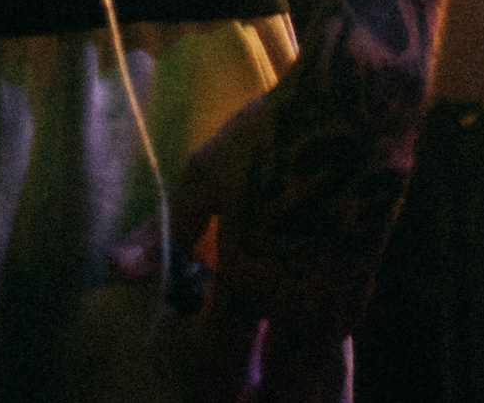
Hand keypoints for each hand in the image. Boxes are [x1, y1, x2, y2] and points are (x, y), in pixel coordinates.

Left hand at [110, 56, 417, 401]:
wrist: (351, 111)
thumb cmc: (267, 137)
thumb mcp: (204, 176)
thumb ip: (165, 233)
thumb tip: (117, 272)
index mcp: (246, 282)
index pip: (222, 366)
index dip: (211, 394)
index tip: (203, 399)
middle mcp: (293, 303)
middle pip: (282, 389)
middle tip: (246, 400)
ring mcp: (335, 294)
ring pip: (318, 372)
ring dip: (297, 388)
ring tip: (282, 389)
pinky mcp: (366, 276)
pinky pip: (344, 335)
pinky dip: (326, 351)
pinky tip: (316, 344)